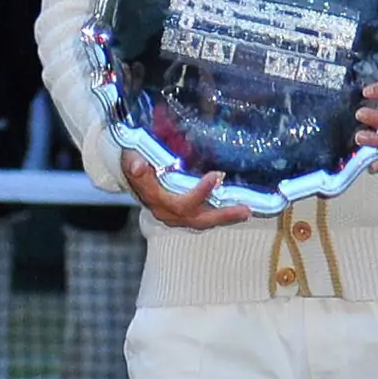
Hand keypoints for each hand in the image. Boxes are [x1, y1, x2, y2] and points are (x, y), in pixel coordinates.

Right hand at [122, 151, 253, 230]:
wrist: (134, 174)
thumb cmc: (136, 162)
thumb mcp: (131, 157)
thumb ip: (133, 161)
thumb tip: (138, 165)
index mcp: (155, 199)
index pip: (179, 202)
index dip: (199, 192)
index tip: (216, 176)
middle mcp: (167, 212)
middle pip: (196, 218)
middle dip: (221, 214)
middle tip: (244, 209)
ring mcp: (176, 216)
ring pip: (203, 222)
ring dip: (225, 217)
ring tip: (246, 211)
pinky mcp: (184, 215)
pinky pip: (204, 219)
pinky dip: (221, 215)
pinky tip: (238, 209)